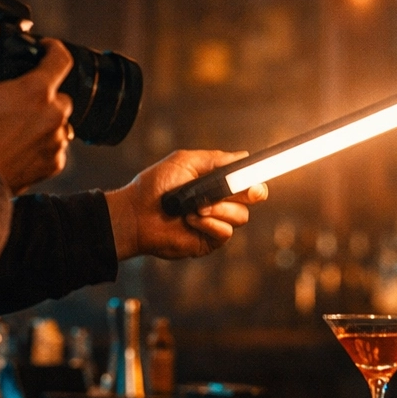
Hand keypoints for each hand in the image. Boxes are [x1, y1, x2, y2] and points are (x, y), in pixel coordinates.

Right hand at [0, 15, 73, 192]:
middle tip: (16, 96)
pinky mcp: (53, 165)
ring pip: (59, 121)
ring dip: (44, 118)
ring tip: (14, 123)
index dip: (52, 48)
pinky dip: (43, 143)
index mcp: (38, 91)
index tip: (43, 48)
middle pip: (59, 93)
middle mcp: (55, 116)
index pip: (61, 57)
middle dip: (42, 91)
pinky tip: (18, 144)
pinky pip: (56, 147)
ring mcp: (56, 142)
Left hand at [104, 150, 267, 259]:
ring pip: (241, 216)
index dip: (257, 177)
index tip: (258, 174)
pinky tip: (191, 220)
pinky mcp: (210, 240)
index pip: (248, 179)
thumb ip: (215, 159)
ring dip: (220, 209)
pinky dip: (210, 224)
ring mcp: (217, 222)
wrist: (137, 213)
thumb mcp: (185, 162)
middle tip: (241, 190)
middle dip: (251, 192)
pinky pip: (225, 232)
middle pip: (254, 197)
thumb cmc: (156, 186)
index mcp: (218, 182)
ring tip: (196, 207)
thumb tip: (243, 157)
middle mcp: (222, 201)